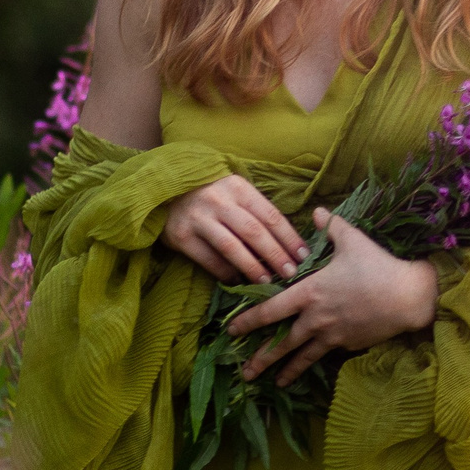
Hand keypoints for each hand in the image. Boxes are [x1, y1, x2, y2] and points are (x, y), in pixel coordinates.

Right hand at [162, 175, 307, 283]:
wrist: (165, 190)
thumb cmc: (211, 195)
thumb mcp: (234, 193)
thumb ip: (256, 212)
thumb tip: (287, 245)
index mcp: (238, 187)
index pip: (270, 215)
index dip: (289, 237)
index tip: (304, 256)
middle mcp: (218, 200)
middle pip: (254, 232)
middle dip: (276, 255)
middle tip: (291, 274)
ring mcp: (198, 218)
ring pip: (232, 247)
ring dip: (252, 267)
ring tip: (267, 282)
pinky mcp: (181, 236)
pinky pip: (209, 259)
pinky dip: (225, 273)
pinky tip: (237, 282)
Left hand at [226, 207, 439, 386]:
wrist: (408, 297)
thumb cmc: (378, 266)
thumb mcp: (352, 240)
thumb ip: (331, 227)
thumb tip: (317, 211)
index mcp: (310, 292)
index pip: (271, 309)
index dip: (249, 320)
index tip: (231, 330)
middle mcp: (316, 318)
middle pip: (282, 342)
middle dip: (261, 358)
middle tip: (243, 372)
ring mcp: (332, 335)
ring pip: (302, 356)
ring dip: (284, 370)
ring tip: (270, 383)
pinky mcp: (348, 344)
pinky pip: (324, 355)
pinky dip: (312, 364)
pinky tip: (305, 371)